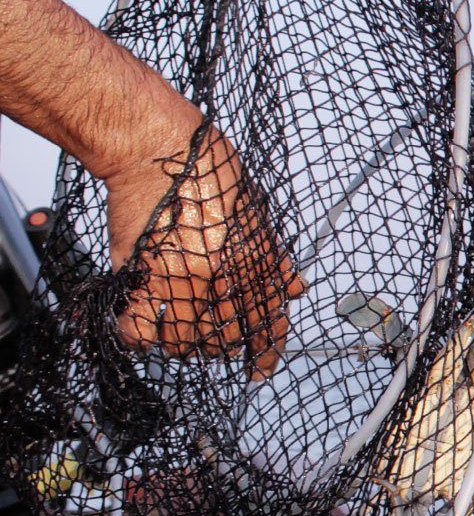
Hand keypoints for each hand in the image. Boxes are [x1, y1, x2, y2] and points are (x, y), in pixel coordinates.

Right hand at [108, 124, 303, 379]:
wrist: (159, 146)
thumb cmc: (208, 167)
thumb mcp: (256, 212)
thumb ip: (273, 257)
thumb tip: (293, 288)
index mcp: (254, 262)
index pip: (268, 324)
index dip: (265, 353)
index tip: (258, 369)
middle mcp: (222, 277)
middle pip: (224, 339)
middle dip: (218, 345)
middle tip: (207, 336)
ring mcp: (181, 280)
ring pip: (182, 342)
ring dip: (179, 343)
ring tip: (174, 330)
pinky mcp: (142, 275)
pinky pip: (137, 331)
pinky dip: (137, 338)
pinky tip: (140, 330)